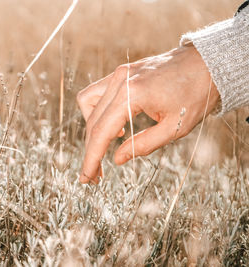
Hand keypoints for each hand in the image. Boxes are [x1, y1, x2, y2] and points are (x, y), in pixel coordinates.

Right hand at [77, 45, 219, 183]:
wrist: (209, 63)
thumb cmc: (196, 94)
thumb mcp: (175, 127)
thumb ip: (143, 145)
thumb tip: (117, 159)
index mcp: (133, 94)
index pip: (101, 131)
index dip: (91, 158)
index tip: (86, 177)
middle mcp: (120, 80)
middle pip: (92, 121)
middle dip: (91, 150)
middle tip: (96, 174)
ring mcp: (119, 73)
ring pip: (88, 103)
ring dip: (91, 128)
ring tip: (104, 146)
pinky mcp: (122, 72)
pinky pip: (97, 92)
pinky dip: (98, 111)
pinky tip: (115, 124)